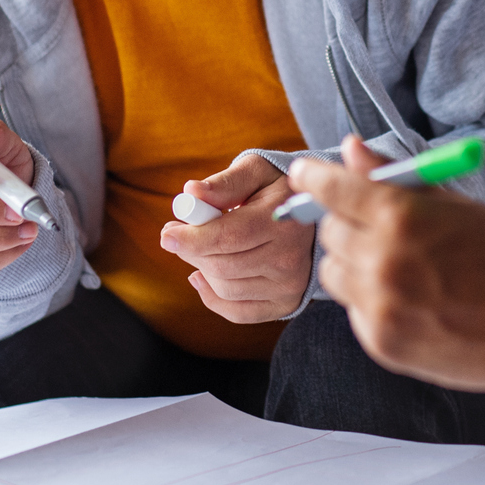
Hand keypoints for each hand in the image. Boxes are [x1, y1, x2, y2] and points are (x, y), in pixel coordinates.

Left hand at [159, 153, 313, 322]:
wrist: (316, 216)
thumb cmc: (279, 189)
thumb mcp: (257, 172)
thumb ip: (226, 182)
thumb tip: (191, 192)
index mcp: (285, 221)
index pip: (229, 236)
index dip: (193, 238)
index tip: (168, 233)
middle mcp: (290, 259)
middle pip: (222, 266)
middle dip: (191, 252)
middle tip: (177, 235)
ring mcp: (290, 286)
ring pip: (225, 289)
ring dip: (201, 269)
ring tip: (200, 248)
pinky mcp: (286, 304)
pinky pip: (238, 312)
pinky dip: (212, 298)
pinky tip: (202, 277)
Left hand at [291, 136, 484, 391]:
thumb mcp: (454, 203)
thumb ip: (394, 180)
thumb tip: (350, 150)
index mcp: (399, 216)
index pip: (331, 189)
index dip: (313, 177)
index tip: (304, 173)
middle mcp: (382, 262)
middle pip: (329, 235)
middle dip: (344, 225)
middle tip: (370, 224)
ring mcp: (381, 308)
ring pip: (335, 277)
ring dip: (354, 266)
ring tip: (397, 265)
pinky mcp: (385, 345)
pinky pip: (356, 314)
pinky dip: (372, 303)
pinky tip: (412, 300)